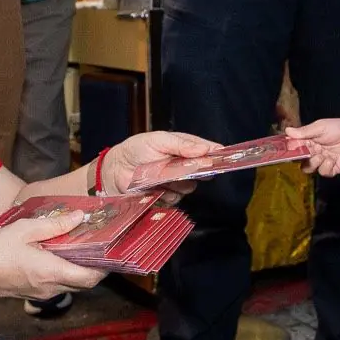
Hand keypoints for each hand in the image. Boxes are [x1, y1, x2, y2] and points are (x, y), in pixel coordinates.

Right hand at [0, 213, 105, 302]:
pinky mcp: (34, 292)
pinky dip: (66, 271)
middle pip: (85, 282)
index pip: (91, 278)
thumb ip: (55, 225)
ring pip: (72, 284)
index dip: (106, 267)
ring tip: (82, 245)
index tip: (112, 250)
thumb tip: (79, 218)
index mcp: (52, 272)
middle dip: (96, 266)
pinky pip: (59, 284)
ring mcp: (42, 293)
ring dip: (81, 268)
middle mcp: (52, 287)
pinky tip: (61, 253)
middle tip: (100, 244)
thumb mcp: (24, 230)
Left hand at [104, 131, 219, 198]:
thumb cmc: (135, 150)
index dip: (215, 152)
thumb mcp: (157, 140)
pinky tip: (155, 188)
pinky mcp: (168, 197)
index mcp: (182, 147)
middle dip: (199, 169)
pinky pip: (177, 199)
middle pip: (203, 169)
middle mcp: (183, 165)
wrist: (116, 171)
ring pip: (190, 185)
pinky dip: (167, 194)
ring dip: (178, 181)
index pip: (205, 149)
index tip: (224, 154)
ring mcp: (176, 181)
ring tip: (160, 175)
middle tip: (190, 167)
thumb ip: (180, 144)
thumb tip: (203, 149)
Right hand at [285, 117, 339, 176]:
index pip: (295, 149)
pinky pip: (324, 173)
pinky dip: (325, 167)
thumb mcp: (320, 126)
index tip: (289, 149)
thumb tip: (287, 131)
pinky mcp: (333, 168)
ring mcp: (322, 162)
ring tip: (322, 154)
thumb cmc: (338, 127)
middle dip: (302, 158)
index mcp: (308, 142)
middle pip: (300, 161)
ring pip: (310, 169)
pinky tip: (331, 159)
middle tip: (309, 152)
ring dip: (314, 162)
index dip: (291, 150)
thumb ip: (304, 131)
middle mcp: (313, 153)